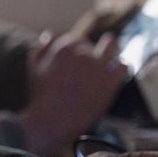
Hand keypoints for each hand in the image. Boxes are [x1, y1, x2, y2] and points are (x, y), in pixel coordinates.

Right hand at [22, 33, 126, 156]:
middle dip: (89, 50)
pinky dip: (121, 66)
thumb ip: (41, 48)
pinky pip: (123, 67)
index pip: (75, 39)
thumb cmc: (41, 96)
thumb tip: (49, 35)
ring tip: (111, 49)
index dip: (75, 46)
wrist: (53, 121)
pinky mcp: (111, 82)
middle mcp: (83, 53)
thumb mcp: (33, 68)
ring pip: (111, 47)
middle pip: (91, 44)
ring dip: (111, 47)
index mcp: (64, 48)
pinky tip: (118, 69)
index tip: (75, 55)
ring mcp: (99, 67)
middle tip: (88, 59)